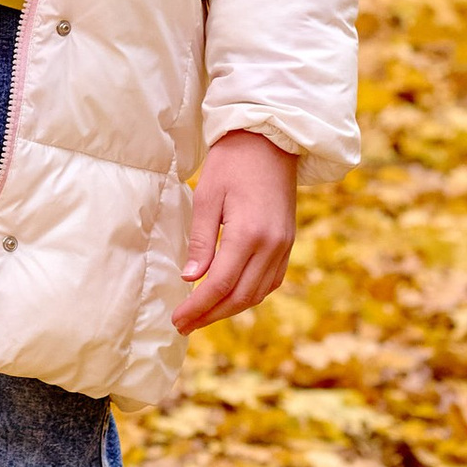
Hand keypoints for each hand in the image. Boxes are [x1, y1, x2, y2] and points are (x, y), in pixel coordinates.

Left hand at [171, 130, 296, 331]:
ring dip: (230, 309)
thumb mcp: (207, 197)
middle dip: (210, 315)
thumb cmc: (232, 162)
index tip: (177, 320)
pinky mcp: (288, 243)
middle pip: (241, 297)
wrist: (271, 140)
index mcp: (249, 234)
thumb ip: (200, 241)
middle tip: (183, 326)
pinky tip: (230, 297)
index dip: (197, 307)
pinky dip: (249, 295)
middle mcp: (272, 246)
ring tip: (202, 316)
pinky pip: (271, 281)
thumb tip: (190, 279)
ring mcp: (284, 246)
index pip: (220, 285)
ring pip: (258, 293)